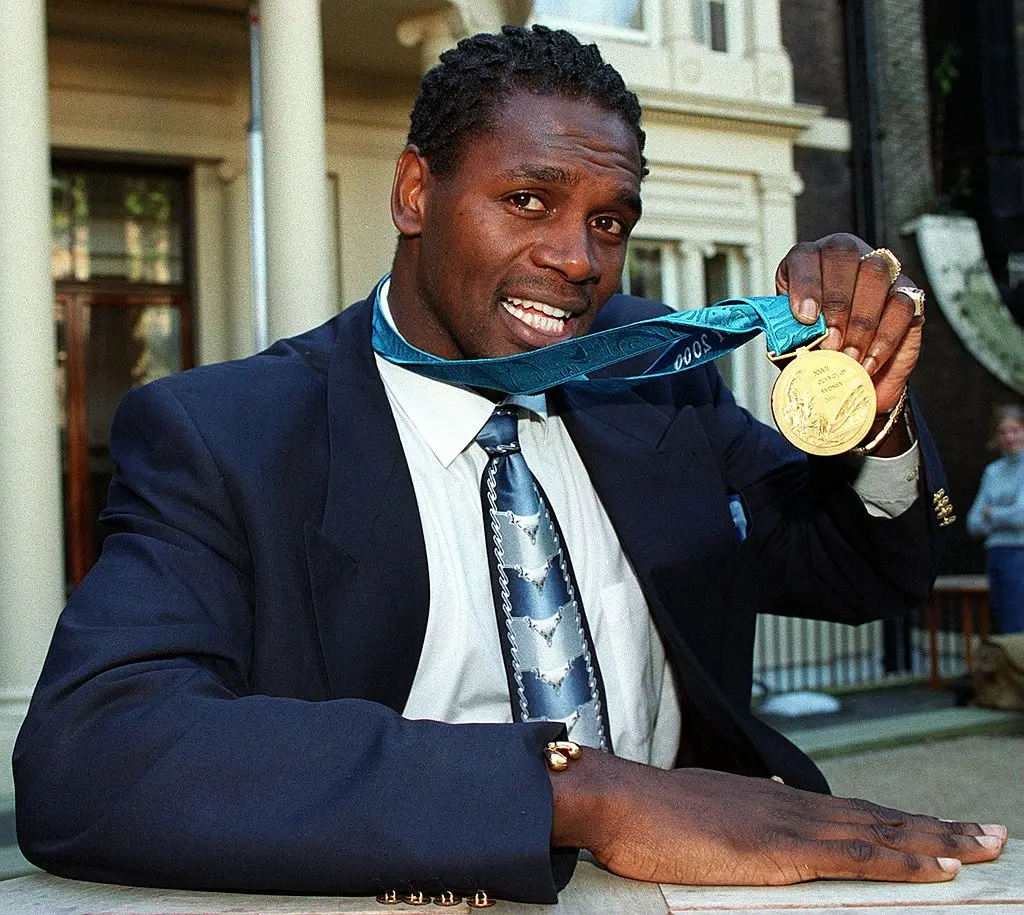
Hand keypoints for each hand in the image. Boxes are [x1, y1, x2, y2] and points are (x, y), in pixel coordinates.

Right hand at [551, 752, 1005, 885]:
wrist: (620, 800)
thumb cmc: (651, 813)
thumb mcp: (707, 807)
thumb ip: (748, 805)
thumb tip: (777, 792)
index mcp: (776, 804)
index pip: (852, 814)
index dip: (901, 823)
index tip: (942, 830)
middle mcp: (792, 808)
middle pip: (879, 819)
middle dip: (940, 829)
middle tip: (995, 834)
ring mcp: (789, 826)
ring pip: (879, 832)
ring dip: (938, 840)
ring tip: (987, 843)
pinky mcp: (779, 849)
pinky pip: (855, 855)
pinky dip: (902, 857)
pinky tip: (937, 863)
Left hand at [775, 233, 922, 414]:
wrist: (846, 378)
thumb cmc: (814, 352)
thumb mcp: (792, 344)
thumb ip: (789, 335)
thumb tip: (790, 340)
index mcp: (808, 262)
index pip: (805, 256)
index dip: (805, 284)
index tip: (805, 317)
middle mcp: (845, 258)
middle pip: (844, 257)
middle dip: (836, 304)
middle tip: (830, 342)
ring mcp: (881, 271)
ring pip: (875, 275)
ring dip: (860, 323)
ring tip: (848, 356)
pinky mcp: (908, 294)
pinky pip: (902, 305)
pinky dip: (885, 337)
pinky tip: (869, 361)